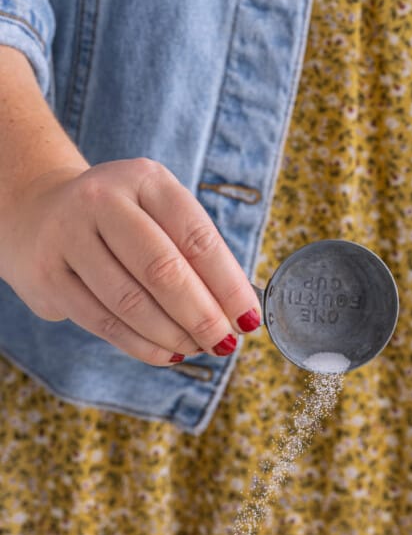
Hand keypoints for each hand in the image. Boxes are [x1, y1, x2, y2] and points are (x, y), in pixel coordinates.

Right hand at [0, 159, 260, 364]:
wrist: (39, 214)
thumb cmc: (122, 223)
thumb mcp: (160, 217)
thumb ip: (198, 257)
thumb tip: (240, 314)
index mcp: (145, 180)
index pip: (197, 237)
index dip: (228, 285)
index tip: (249, 319)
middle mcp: (102, 200)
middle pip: (163, 270)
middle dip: (202, 316)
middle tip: (225, 343)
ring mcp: (69, 236)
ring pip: (131, 302)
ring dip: (174, 336)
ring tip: (198, 348)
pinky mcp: (50, 275)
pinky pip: (104, 323)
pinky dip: (143, 346)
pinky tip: (168, 355)